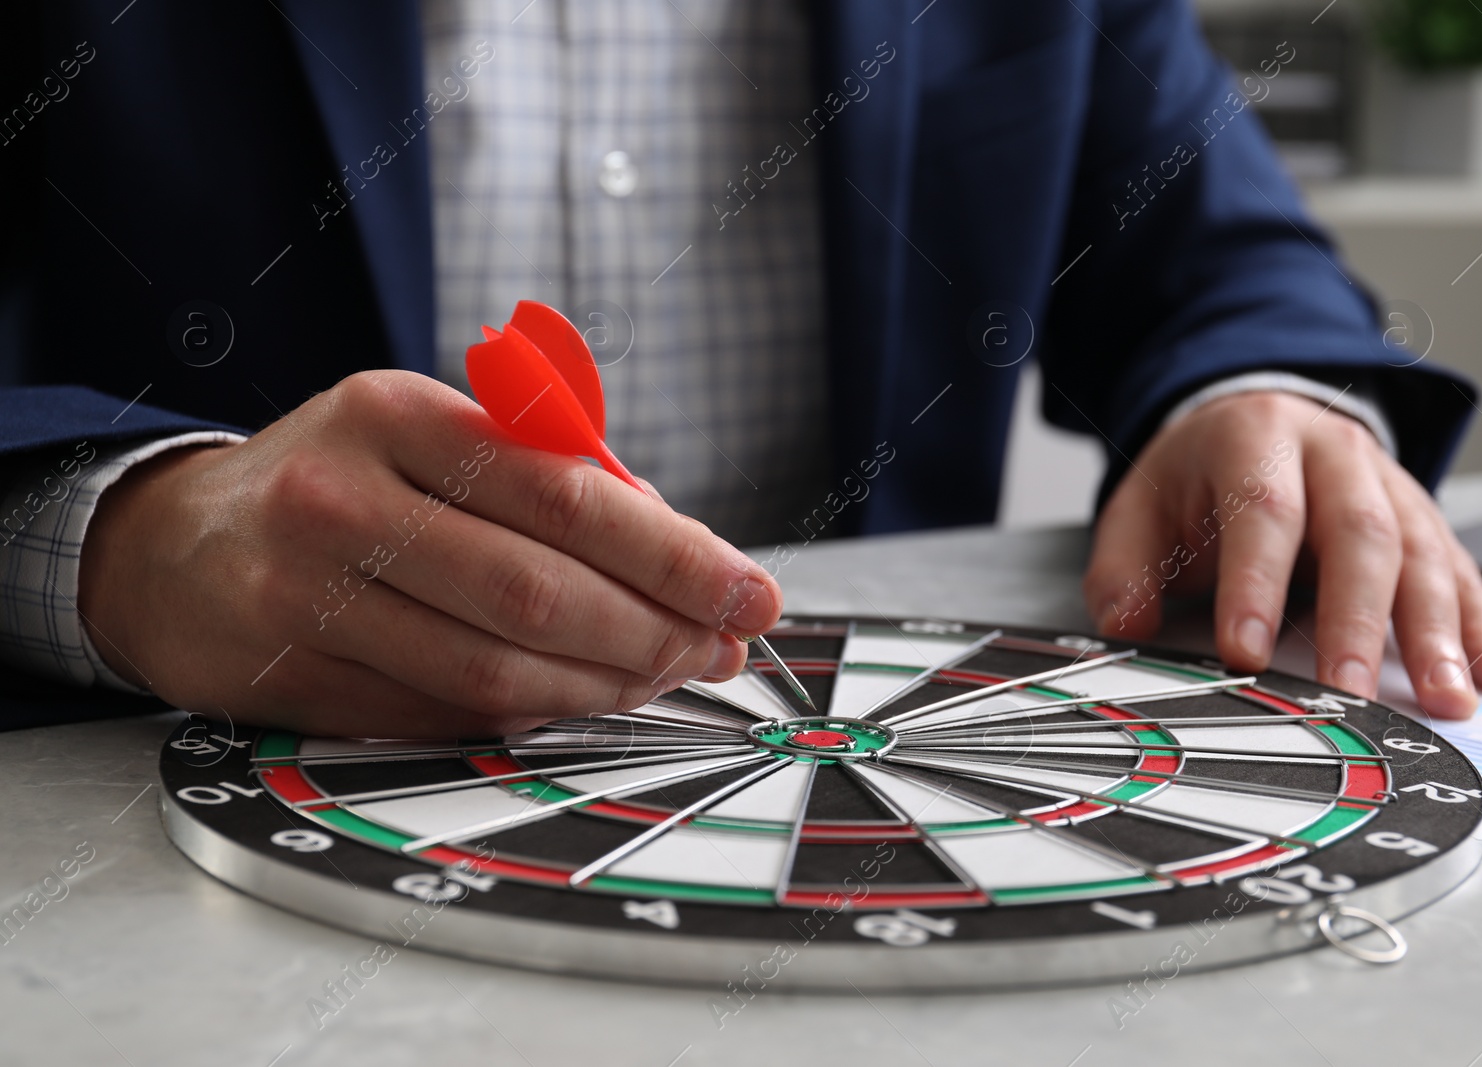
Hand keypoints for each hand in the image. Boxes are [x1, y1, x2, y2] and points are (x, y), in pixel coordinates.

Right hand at [79, 371, 781, 735]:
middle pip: (537, 591)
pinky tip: (582, 700)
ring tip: (666, 675)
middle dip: (656, 631)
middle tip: (722, 647)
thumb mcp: (435, 434)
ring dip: (605, 685)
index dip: (675, 555)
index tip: (751, 592)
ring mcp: (307, 594)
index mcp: (397, 413)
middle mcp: (342, 498)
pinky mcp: (293, 676)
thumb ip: (551, 476)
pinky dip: (532, 715)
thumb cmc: (345, 482)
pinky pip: (442, 714)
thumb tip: (682, 551)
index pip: (565, 493)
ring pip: (494, 669)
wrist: (176, 544)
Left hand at [1083, 391, 1481, 717]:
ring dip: (1436, 633)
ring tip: (1442, 699)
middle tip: (1349, 689)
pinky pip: (1460, 573)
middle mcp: (1335, 454)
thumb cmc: (1202, 472)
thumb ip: (1123, 567)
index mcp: (1257, 437)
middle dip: (1355, 619)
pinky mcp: (1424, 521)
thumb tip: (1124, 623)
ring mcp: (1389, 485)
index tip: (1243, 652)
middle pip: (1358, 534)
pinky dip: (1481, 628)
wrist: (1260, 416)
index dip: (1255, 583)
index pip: (1261, 509)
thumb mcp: (1141, 503)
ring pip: (1422, 555)